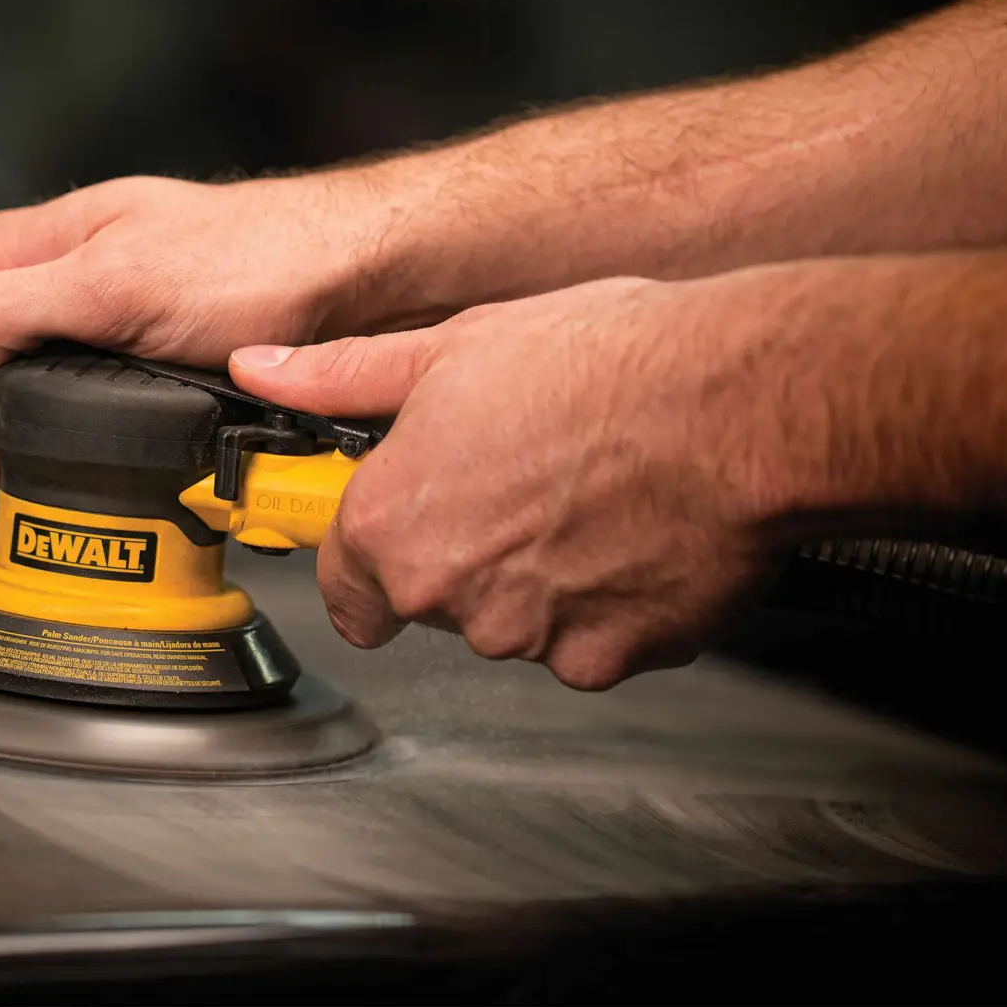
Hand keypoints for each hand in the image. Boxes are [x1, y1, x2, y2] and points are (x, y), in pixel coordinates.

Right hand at [0, 173, 386, 484]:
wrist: (334, 273)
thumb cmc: (250, 263)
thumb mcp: (118, 282)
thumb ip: (11, 312)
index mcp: (10, 251)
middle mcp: (24, 278)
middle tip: (0, 462)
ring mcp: (59, 313)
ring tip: (30, 458)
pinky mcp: (98, 346)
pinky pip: (27, 394)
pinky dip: (27, 428)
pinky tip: (62, 445)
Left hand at [229, 276, 781, 689]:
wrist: (739, 405)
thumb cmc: (607, 364)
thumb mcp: (452, 347)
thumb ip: (344, 376)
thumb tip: (267, 371)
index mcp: (391, 523)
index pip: (343, 583)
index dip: (371, 552)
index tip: (400, 525)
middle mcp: (445, 593)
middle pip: (431, 597)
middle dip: (465, 553)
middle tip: (521, 479)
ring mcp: (524, 635)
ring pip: (510, 621)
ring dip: (538, 579)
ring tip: (588, 495)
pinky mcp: (605, 660)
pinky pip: (588, 644)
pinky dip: (607, 607)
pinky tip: (633, 538)